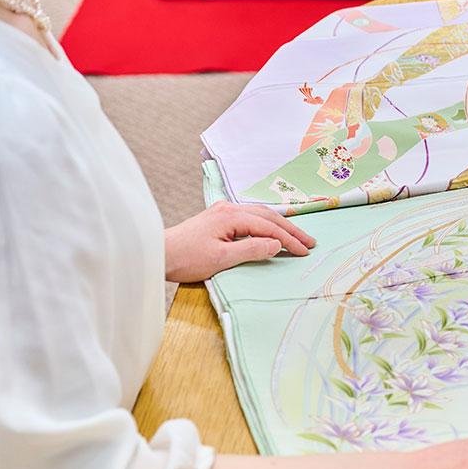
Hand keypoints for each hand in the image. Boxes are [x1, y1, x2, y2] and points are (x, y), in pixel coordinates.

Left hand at [164, 201, 315, 282]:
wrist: (157, 253)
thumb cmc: (185, 259)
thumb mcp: (220, 259)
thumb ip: (251, 250)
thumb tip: (276, 244)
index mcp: (231, 216)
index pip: (269, 226)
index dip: (289, 239)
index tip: (305, 251)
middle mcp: (229, 209)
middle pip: (268, 216)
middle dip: (291, 229)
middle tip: (310, 242)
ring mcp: (223, 211)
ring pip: (260, 214)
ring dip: (280, 225)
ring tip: (297, 236)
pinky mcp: (218, 218)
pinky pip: (251, 217)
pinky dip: (267, 223)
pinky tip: (272, 229)